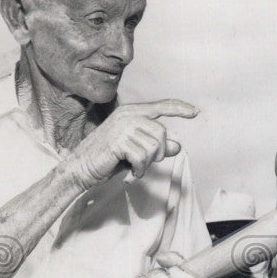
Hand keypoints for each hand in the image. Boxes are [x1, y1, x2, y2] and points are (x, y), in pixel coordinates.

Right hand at [67, 100, 197, 188]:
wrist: (80, 167)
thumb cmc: (108, 159)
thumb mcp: (136, 151)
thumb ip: (155, 146)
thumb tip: (177, 146)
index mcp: (131, 112)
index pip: (161, 106)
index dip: (180, 108)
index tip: (195, 112)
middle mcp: (128, 115)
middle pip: (162, 133)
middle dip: (159, 153)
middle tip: (144, 163)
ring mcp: (122, 126)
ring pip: (154, 147)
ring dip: (147, 164)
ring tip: (134, 166)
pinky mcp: (118, 141)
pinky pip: (142, 158)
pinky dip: (139, 170)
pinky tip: (130, 171)